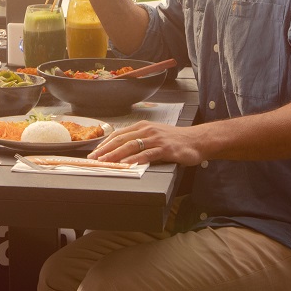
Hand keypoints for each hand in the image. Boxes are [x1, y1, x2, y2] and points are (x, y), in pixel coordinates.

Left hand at [89, 122, 205, 165]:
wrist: (197, 140)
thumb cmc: (175, 140)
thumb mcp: (155, 135)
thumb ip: (140, 140)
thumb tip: (122, 150)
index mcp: (143, 126)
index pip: (119, 134)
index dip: (105, 144)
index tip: (94, 153)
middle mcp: (147, 130)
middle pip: (121, 140)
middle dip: (105, 150)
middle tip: (94, 159)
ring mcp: (156, 139)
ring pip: (131, 146)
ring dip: (116, 154)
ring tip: (105, 162)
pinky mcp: (165, 148)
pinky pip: (147, 154)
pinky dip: (135, 159)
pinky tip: (126, 164)